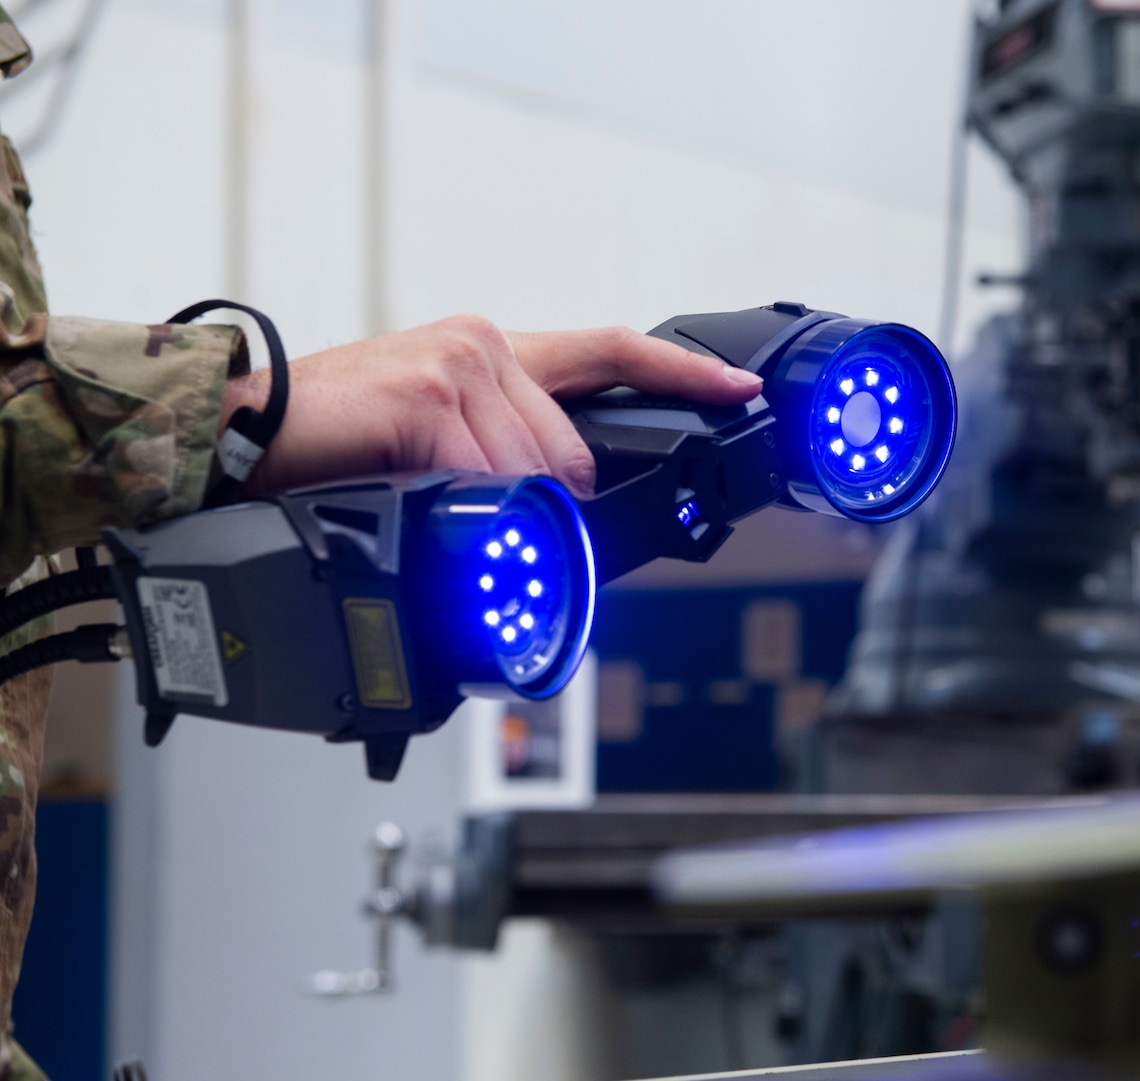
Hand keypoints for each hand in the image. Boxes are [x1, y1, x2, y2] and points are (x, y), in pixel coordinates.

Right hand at [225, 315, 763, 496]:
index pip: (607, 351)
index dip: (680, 373)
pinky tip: (406, 484)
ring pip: (536, 476)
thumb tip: (556, 504)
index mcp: (489, 352)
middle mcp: (482, 347)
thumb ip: (499, 450)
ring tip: (417, 492)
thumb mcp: (431, 437)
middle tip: (459, 502)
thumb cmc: (328, 443)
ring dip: (487, 508)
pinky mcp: (429, 395)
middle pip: (574, 456)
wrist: (236, 435)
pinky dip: (455, 505)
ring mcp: (457, 365)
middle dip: (536, 502)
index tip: (738, 389)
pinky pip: (488, 480)